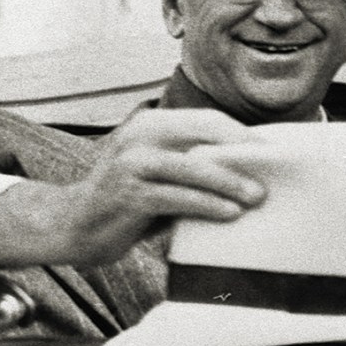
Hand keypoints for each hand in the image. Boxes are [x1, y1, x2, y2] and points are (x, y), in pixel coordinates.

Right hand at [0, 109, 266, 266]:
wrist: (72, 225)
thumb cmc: (127, 201)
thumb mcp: (158, 173)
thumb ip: (190, 166)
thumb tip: (247, 171)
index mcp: (150, 124)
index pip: (206, 120)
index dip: (241, 135)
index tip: (273, 154)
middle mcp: (140, 135)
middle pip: (203, 133)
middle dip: (242, 153)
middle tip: (273, 173)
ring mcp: (131, 163)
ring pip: (192, 166)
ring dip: (230, 182)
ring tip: (258, 196)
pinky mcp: (128, 194)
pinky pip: (176, 197)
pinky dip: (207, 205)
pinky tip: (229, 213)